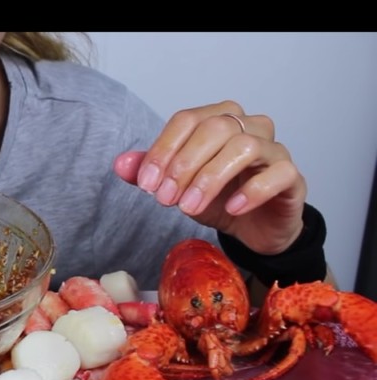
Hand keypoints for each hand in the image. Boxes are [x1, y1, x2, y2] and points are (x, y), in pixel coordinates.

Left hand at [113, 100, 306, 254]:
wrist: (254, 227)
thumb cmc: (218, 198)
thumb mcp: (177, 187)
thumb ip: (149, 173)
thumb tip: (121, 164)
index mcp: (218, 119)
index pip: (186, 120)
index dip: (163, 150)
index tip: (146, 185)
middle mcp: (248, 126)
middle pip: (214, 129)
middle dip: (183, 165)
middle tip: (164, 200)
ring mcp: (274, 148)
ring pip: (244, 146)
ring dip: (210, 179)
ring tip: (190, 208)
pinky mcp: (291, 175)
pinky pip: (277, 172)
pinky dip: (251, 191)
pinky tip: (231, 208)